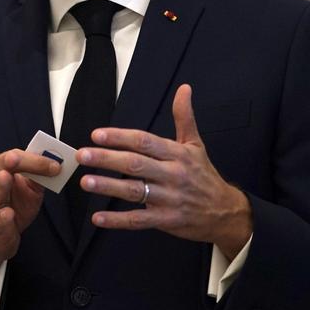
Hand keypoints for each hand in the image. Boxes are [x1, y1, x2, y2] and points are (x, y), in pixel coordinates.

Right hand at [0, 149, 59, 280]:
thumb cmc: (13, 205)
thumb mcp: (28, 188)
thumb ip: (38, 175)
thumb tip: (56, 165)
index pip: (13, 157)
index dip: (31, 159)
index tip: (53, 163)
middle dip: (6, 162)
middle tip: (15, 158)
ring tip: (5, 176)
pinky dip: (0, 217)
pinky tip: (8, 213)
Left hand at [77, 84, 252, 258]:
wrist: (226, 213)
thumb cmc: (205, 176)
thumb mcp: (196, 145)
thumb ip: (184, 117)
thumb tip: (184, 89)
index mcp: (177, 154)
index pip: (145, 142)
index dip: (120, 137)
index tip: (97, 135)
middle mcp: (173, 175)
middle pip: (135, 165)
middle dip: (107, 159)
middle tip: (83, 155)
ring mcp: (169, 199)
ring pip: (134, 191)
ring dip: (108, 186)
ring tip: (86, 182)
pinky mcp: (166, 220)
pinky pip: (138, 220)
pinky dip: (117, 220)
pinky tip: (98, 217)